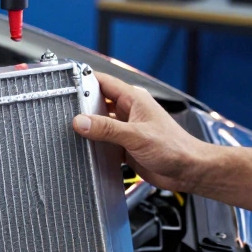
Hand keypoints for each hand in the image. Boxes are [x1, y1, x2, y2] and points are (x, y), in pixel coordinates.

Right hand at [73, 73, 212, 191]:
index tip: (66, 84)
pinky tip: (86, 149)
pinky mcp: (126, 145)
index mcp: (133, 99)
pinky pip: (104, 141)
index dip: (84, 80)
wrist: (188, 170)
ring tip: (71, 131)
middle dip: (81, 106)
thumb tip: (81, 122)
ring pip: (100, 124)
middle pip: (97, 103)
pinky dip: (95, 145)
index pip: (103, 82)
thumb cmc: (174, 148)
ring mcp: (127, 128)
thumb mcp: (136, 135)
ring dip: (88, 128)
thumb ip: (107, 129)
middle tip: (63, 112)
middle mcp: (129, 111)